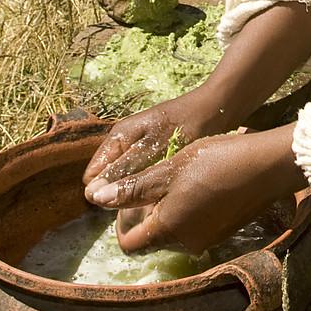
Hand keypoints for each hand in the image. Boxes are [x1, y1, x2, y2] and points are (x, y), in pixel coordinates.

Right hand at [80, 87, 227, 194]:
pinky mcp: (155, 153)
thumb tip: (91, 194)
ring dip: (138, 191)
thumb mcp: (153, 150)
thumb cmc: (187, 125)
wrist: (218, 107)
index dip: (104, 194)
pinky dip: (152, 184)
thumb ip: (124, 171)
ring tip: (158, 199)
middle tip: (146, 203)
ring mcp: (139, 147)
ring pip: (128, 179)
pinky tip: (167, 192)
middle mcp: (124, 142)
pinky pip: (143, 175)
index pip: (92, 177)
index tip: (126, 204)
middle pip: (109, 179)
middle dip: (122, 194)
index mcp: (118, 138)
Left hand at [85, 124, 303, 254]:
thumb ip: (131, 188)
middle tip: (155, 180)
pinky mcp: (224, 232)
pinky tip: (201, 183)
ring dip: (167, 210)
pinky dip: (188, 211)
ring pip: (174, 232)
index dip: (121, 220)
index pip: (128, 244)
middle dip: (145, 213)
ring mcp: (208, 241)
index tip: (131, 194)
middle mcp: (187, 244)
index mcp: (167, 231)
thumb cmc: (214, 162)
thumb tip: (94, 198)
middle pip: (151, 239)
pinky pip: (195, 227)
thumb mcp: (168, 170)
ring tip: (179, 177)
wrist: (268, 166)